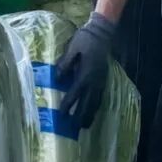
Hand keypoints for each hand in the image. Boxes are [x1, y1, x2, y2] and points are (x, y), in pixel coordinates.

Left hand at [58, 13, 114, 129]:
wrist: (102, 33)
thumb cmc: (84, 40)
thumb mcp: (71, 50)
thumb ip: (64, 65)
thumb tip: (57, 80)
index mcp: (85, 74)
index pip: (75, 94)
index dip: (68, 105)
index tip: (61, 115)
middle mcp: (94, 80)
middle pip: (88, 102)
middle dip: (81, 116)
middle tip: (74, 128)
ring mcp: (101, 80)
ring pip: (96, 101)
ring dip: (90, 114)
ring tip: (84, 125)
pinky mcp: (104, 78)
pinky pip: (100, 96)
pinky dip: (96, 106)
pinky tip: (93, 110)